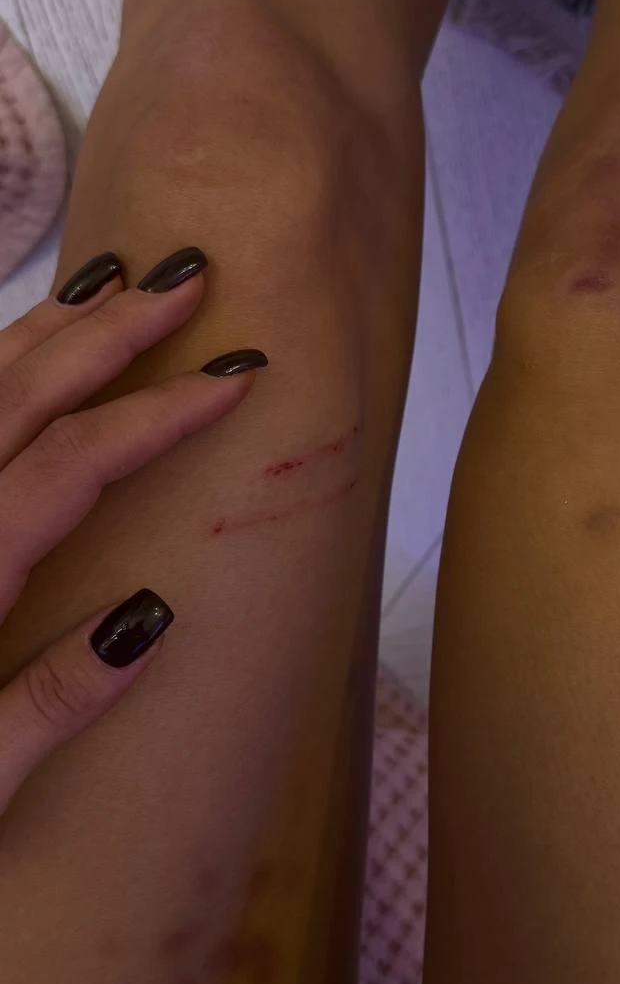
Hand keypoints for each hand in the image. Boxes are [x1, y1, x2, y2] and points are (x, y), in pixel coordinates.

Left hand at [0, 248, 266, 812]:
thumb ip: (51, 704)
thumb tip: (152, 617)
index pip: (75, 462)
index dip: (159, 412)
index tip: (233, 379)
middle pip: (21, 394)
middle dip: (111, 330)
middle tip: (184, 280)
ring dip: (44, 329)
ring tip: (109, 285)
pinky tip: (10, 359)